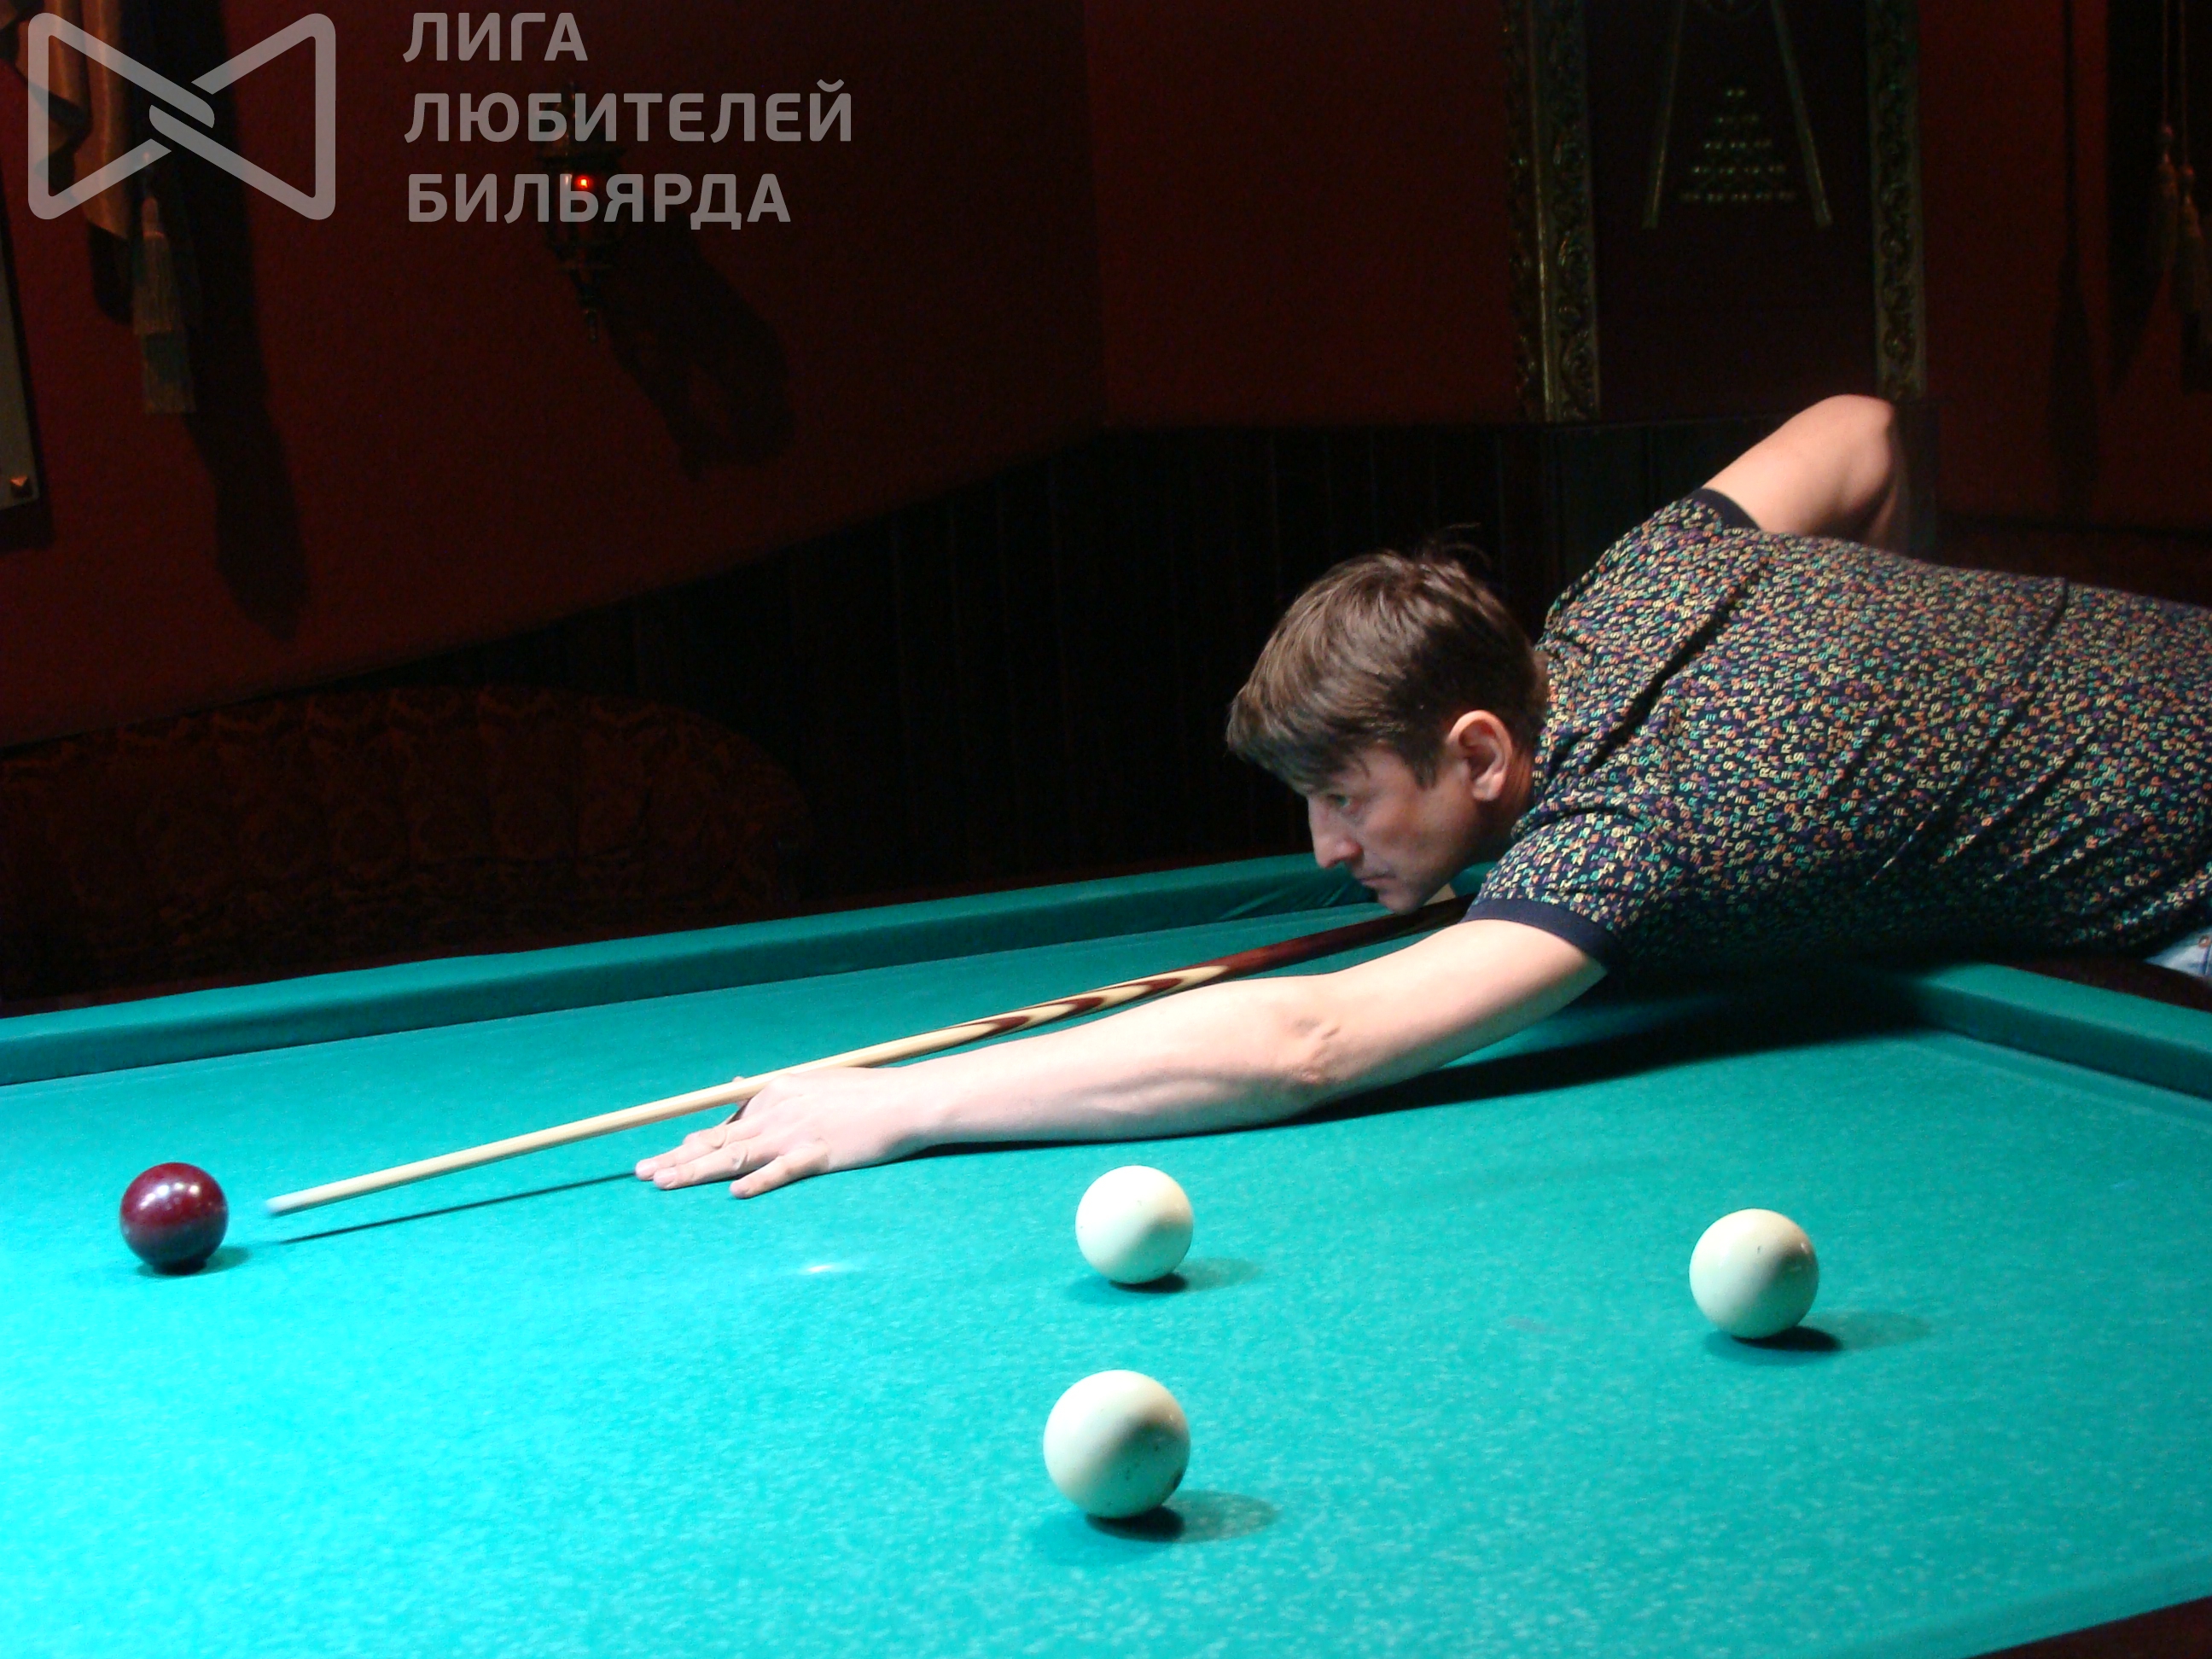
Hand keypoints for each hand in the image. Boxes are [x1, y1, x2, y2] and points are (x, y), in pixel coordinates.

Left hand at [633, 1067, 925, 1197]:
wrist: (904, 1101)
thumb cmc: (863, 1095)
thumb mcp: (812, 1082)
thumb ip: (773, 1091)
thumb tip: (738, 1087)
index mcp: (775, 1092)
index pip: (725, 1122)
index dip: (692, 1142)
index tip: (666, 1156)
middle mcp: (777, 1111)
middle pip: (718, 1139)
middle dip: (677, 1157)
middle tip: (642, 1172)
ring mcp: (797, 1133)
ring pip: (736, 1155)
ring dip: (697, 1171)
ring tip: (664, 1183)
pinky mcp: (820, 1154)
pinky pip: (783, 1170)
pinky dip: (759, 1182)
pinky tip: (734, 1194)